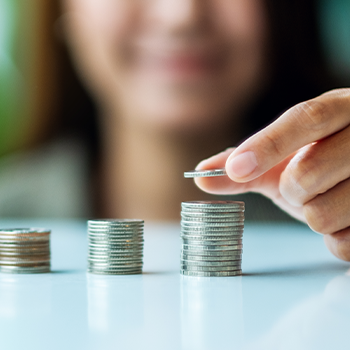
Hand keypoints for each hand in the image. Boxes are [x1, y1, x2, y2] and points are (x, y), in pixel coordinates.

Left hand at [194, 88, 349, 260]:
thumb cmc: (320, 163)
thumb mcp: (284, 159)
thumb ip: (243, 166)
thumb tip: (200, 174)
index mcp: (341, 109)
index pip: (306, 119)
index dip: (267, 145)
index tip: (236, 169)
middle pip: (307, 174)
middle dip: (292, 190)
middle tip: (303, 186)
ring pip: (323, 215)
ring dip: (313, 216)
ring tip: (330, 200)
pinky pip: (345, 243)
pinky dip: (334, 239)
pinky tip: (346, 219)